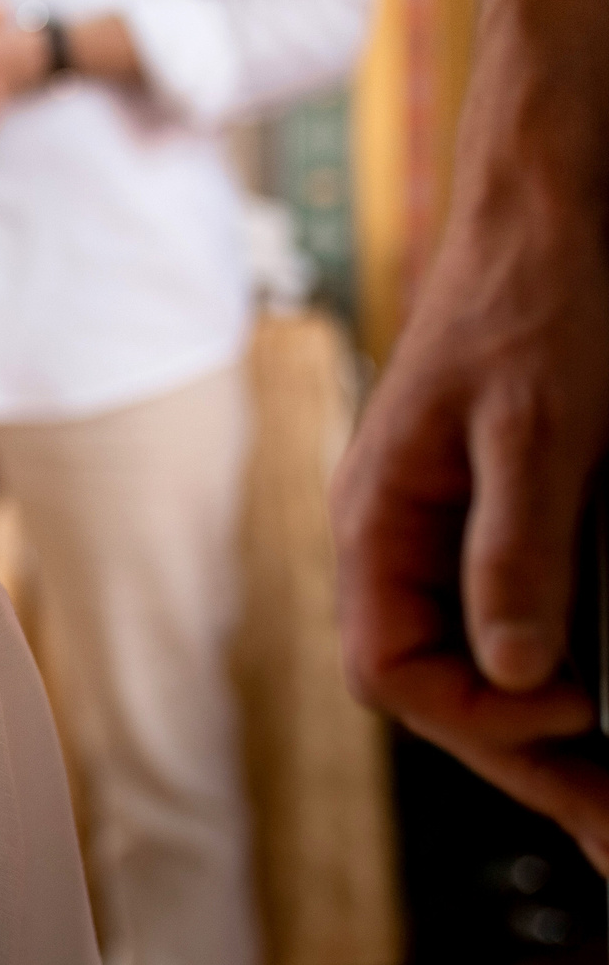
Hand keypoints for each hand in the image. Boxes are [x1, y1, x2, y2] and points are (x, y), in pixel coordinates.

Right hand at [331, 176, 608, 870]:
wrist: (551, 199)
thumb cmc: (534, 294)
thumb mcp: (538, 427)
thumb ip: (513, 550)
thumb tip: (519, 673)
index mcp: (377, 519)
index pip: (390, 670)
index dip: (479, 717)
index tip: (572, 718)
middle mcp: (398, 535)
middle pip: (433, 684)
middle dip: (522, 765)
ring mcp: (443, 527)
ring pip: (471, 660)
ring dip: (538, 733)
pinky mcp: (495, 512)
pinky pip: (504, 617)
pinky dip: (550, 674)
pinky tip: (596, 700)